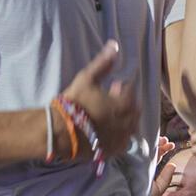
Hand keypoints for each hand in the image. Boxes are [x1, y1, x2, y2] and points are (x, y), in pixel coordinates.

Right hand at [57, 42, 138, 166]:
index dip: (121, 87)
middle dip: (125, 103)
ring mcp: (121, 138)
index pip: (131, 91)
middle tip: (110, 100)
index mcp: (125, 104)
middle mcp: (128, 122)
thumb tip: (114, 45)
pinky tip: (108, 131)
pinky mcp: (113, 150)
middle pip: (134, 109)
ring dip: (124, 119)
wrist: (61, 132)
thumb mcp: (87, 78)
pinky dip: (120, 135)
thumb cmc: (74, 103)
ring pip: (131, 127)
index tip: (112, 86)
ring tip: (110, 116)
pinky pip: (124, 142)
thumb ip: (103, 63)